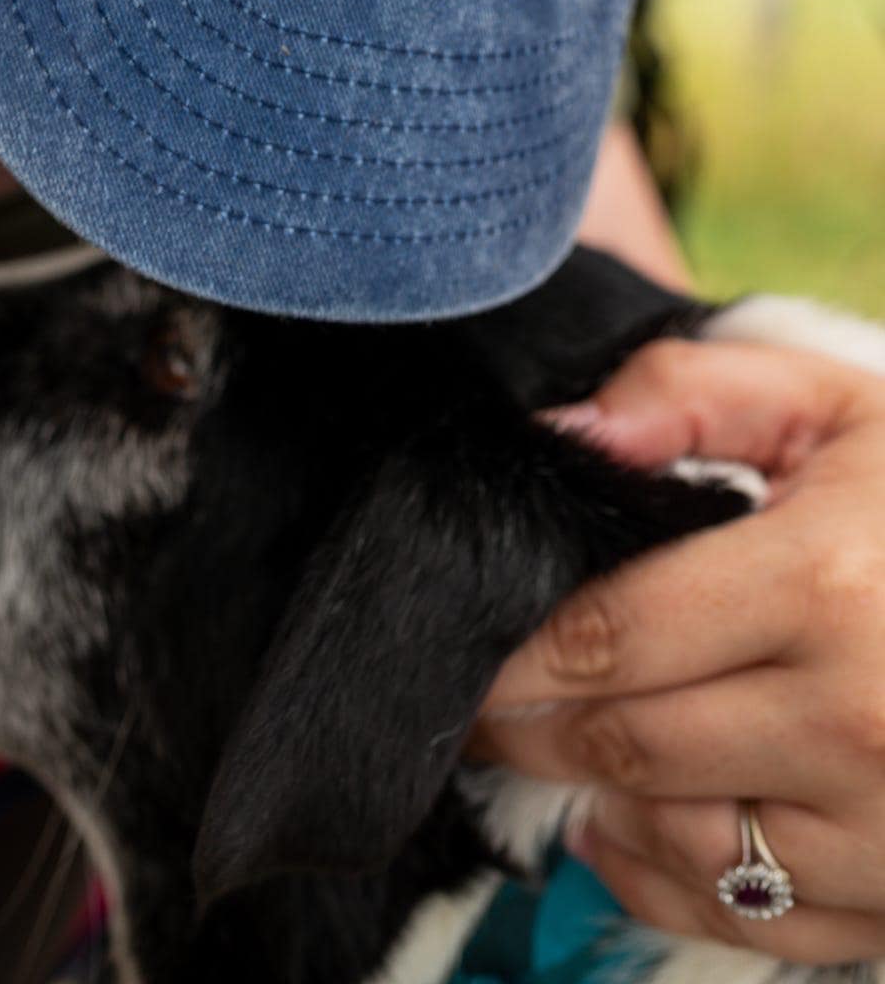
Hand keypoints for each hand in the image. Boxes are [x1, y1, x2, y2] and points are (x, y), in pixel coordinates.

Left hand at [473, 336, 884, 964]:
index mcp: (824, 587)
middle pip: (627, 744)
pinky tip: (634, 827)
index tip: (469, 647)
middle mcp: (856, 722)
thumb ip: (689, 391)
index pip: (608, 637)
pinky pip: (754, 924)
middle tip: (482, 707)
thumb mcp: (835, 406)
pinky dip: (669, 886)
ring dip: (595, 806)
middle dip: (530, 729)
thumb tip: (566, 430)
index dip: (515, 653)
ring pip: (680, 845)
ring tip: (559, 756)